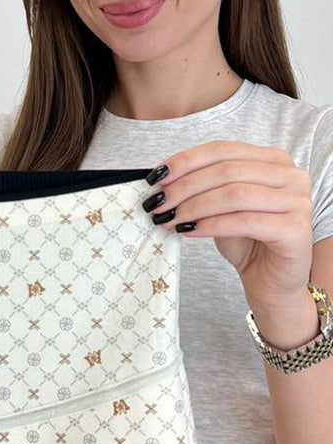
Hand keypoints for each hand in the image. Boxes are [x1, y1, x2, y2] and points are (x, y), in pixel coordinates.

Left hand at [142, 140, 313, 312]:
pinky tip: (188, 231)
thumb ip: (204, 190)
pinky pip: (244, 222)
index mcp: (273, 160)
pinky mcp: (295, 229)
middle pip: (227, 171)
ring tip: (169, 219)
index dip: (187, 161)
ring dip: (194, 207)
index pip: (224, 150)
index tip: (157, 177)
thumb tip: (163, 184)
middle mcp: (291, 175)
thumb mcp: (222, 210)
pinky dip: (211, 225)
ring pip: (234, 194)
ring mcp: (297, 201)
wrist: (272, 282)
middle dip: (185, 187)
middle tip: (157, 203)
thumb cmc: (248, 244)